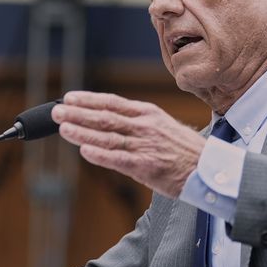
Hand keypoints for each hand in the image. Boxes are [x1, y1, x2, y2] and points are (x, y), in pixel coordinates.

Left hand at [52, 91, 205, 197]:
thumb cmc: (185, 150)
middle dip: (78, 114)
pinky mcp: (146, 166)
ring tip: (63, 127)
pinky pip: (118, 159)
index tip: (69, 98)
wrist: (209, 168)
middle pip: (105, 118)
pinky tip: (83, 151)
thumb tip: (111, 120)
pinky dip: (100, 155)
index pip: (112, 103)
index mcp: (147, 114)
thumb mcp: (162, 126)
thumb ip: (137, 123)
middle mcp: (144, 126)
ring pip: (108, 137)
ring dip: (82, 132)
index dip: (88, 100)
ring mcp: (145, 146)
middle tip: (56, 111)